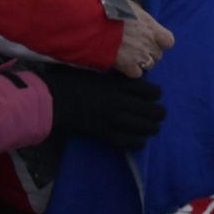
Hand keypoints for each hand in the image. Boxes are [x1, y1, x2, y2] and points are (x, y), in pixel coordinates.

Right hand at [39, 65, 165, 149]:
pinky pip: (127, 141)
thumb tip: (130, 73)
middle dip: (158, 113)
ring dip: (151, 128)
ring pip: (143, 127)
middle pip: (151, 111)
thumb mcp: (96, 70)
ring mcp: (112, 119)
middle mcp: (119, 102)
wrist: (54, 98)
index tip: (156, 95)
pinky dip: (137, 142)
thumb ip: (115, 74)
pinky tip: (141, 141)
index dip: (156, 94)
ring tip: (153, 127)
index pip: (149, 91)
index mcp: (118, 85)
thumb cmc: (73, 79)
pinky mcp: (104, 133)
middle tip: (158, 113)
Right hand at [99, 0, 175, 77]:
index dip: (162, 42)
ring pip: (149, 65)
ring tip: (131, 56)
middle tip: (138, 48)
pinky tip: (124, 64)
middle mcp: (148, 42)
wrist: (94, 25)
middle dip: (150, 52)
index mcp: (150, 27)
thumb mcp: (129, 6)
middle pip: (158, 54)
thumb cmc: (109, 11)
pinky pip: (137, 73)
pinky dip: (132, 70)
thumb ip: (139, 16)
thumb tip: (138, 17)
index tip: (155, 40)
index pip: (168, 40)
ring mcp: (139, 55)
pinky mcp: (128, 66)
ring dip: (142, 62)